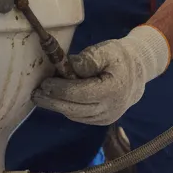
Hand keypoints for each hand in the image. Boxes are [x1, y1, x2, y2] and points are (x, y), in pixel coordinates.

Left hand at [33, 25, 170, 125]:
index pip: (79, 94)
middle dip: (52, 101)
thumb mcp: (106, 51)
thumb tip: (68, 67)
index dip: (59, 89)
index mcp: (112, 90)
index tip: (44, 83)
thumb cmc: (119, 58)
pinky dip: (67, 108)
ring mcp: (106, 118)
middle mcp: (110, 109)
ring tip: (42, 95)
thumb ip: (88, 59)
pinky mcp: (102, 121)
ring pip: (75, 115)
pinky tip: (57, 99)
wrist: (138, 72)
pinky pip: (80, 116)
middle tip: (35, 94)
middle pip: (73, 109)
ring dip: (57, 106)